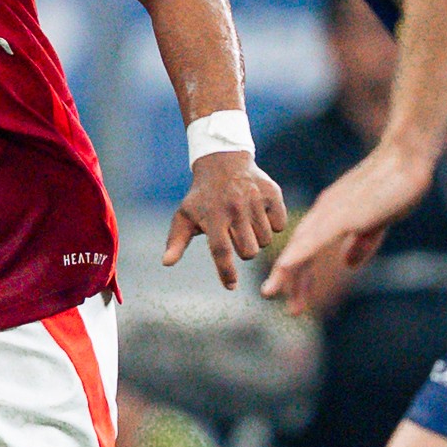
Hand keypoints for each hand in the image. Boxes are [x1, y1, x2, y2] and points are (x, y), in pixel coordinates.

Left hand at [162, 150, 287, 289]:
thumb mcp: (184, 215)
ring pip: (265, 241)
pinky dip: (272, 224)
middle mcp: (235, 208)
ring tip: (246, 222)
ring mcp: (255, 200)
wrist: (223, 161)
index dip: (226, 272)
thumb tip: (166, 263)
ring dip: (257, 237)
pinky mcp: (272, 194)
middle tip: (236, 235)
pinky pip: (279, 225)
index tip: (231, 286)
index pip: (221, 251)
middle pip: (248, 251)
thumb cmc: (202, 196)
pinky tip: (260, 213)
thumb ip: (176, 241)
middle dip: (243, 250)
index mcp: (212, 216)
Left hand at [261, 145, 430, 318]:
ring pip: (302, 244)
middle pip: (298, 247)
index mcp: (331, 214)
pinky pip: (318, 236)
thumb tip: (347, 264)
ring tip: (270, 292)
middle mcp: (326, 212)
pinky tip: (285, 266)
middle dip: (284, 276)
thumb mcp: (376, 222)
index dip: (297, 272)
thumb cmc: (395, 186)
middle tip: (270, 297)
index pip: (307, 247)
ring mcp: (334, 211)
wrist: (408, 155)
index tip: (292, 298)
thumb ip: (361, 243)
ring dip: (285, 270)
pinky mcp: (347, 213)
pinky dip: (300, 252)